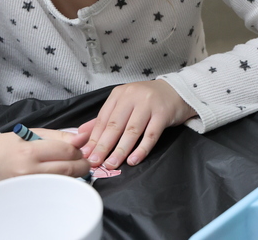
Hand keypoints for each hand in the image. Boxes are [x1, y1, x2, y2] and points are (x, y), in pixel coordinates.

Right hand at [0, 128, 89, 185]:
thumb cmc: (7, 145)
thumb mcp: (33, 133)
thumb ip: (60, 136)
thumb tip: (83, 138)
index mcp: (29, 152)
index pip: (67, 151)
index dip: (79, 149)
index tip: (80, 148)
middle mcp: (27, 172)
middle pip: (68, 169)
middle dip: (81, 164)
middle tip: (82, 160)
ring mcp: (26, 187)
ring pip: (62, 181)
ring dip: (73, 175)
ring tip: (71, 167)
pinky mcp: (25, 196)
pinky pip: (51, 190)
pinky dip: (60, 183)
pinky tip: (59, 177)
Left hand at [78, 79, 195, 168]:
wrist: (177, 91)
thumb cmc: (147, 100)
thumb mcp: (124, 104)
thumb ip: (104, 119)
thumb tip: (80, 135)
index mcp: (119, 94)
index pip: (103, 119)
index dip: (93, 139)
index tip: (85, 155)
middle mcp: (132, 96)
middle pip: (115, 125)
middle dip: (103, 146)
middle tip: (94, 163)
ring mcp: (149, 104)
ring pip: (132, 131)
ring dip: (120, 150)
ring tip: (111, 164)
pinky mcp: (163, 113)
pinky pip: (151, 135)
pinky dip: (142, 149)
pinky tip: (134, 160)